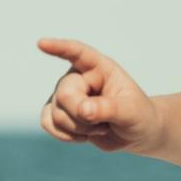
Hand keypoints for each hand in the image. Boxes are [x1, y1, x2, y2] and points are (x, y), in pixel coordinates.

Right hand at [37, 38, 162, 153]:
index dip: (59, 48)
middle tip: (103, 124)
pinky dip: (64, 135)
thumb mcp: (130, 111)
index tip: (42, 44)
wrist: (135, 133)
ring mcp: (66, 95)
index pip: (77, 53)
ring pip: (56, 113)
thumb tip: (83, 110)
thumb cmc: (137, 115)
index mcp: (99, 67)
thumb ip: (108, 108)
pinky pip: (47, 123)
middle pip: (64, 94)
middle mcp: (79, 77)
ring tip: (100, 127)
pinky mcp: (59, 112)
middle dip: (82, 115)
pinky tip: (83, 137)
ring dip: (79, 128)